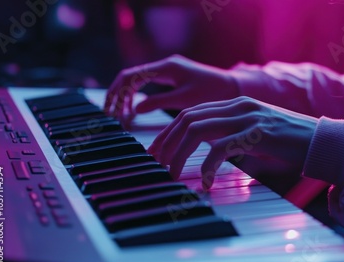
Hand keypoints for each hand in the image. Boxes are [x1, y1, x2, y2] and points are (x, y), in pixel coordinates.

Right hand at [104, 55, 238, 122]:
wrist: (232, 87)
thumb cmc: (213, 92)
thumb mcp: (185, 100)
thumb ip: (159, 102)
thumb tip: (136, 109)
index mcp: (167, 67)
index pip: (132, 76)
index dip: (118, 93)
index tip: (113, 110)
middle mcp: (165, 64)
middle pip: (130, 76)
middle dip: (118, 94)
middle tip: (111, 113)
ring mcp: (167, 68)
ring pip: (137, 78)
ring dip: (126, 94)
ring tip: (121, 114)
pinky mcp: (171, 75)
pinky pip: (147, 81)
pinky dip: (137, 94)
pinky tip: (135, 109)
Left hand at [147, 96, 317, 189]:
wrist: (323, 141)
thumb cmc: (291, 142)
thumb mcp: (257, 134)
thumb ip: (234, 136)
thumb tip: (212, 154)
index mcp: (236, 104)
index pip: (192, 112)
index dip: (169, 131)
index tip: (158, 150)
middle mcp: (239, 106)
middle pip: (187, 118)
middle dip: (166, 141)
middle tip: (157, 163)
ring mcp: (248, 117)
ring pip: (197, 129)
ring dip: (179, 153)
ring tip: (172, 172)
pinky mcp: (257, 133)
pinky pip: (221, 148)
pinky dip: (207, 166)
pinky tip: (205, 181)